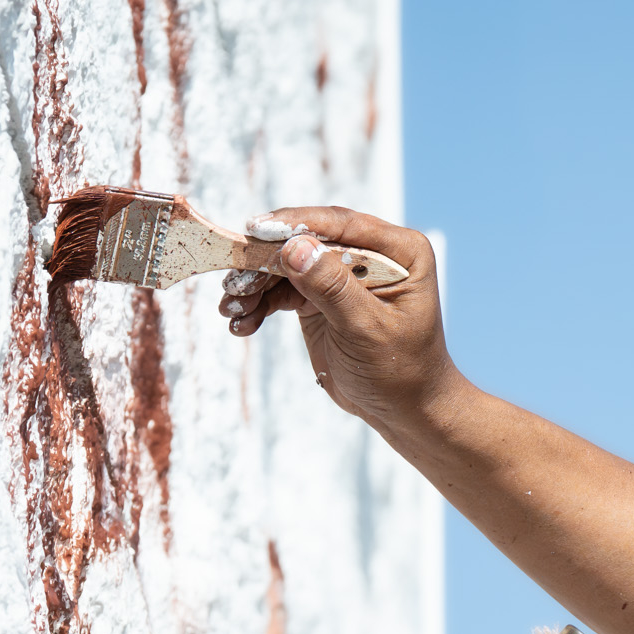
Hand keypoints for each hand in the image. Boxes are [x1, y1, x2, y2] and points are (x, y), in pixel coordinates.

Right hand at [218, 207, 461, 427]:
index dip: (297, 224)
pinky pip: (282, 290)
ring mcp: (342, 274)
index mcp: (401, 252)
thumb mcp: (367, 329)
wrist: (402, 409)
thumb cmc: (400, 369)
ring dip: (255, 285)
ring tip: (231, 310)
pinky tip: (242, 324)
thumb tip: (294, 247)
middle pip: (308, 242)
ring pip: (288, 265)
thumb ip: (332, 288)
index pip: (343, 225)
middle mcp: (372, 255)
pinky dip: (259, 304)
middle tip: (233, 282)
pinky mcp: (319, 297)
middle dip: (266, 260)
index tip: (256, 229)